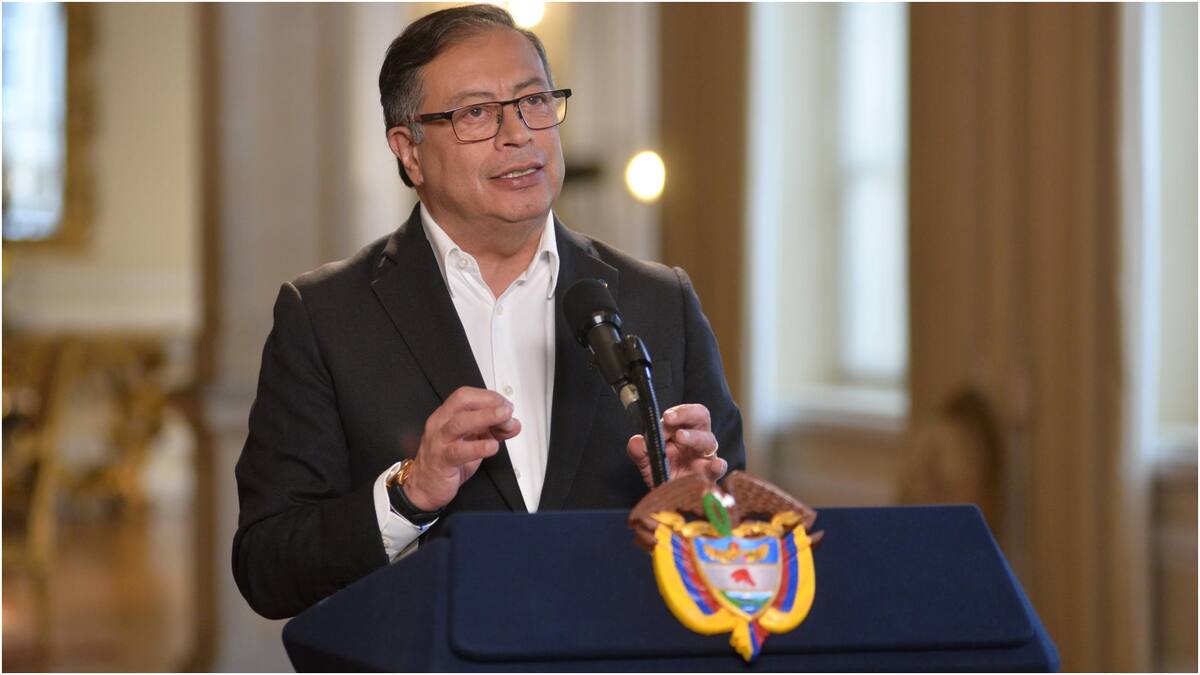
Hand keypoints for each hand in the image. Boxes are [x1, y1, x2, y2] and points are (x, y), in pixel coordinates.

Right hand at [404, 387, 520, 510]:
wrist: (423, 487)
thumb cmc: (446, 461)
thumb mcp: (472, 441)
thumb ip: (492, 431)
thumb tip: (513, 424)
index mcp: (446, 415)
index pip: (466, 395)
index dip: (489, 397)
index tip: (506, 405)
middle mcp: (440, 424)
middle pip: (462, 401)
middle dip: (488, 402)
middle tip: (507, 410)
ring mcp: (439, 442)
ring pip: (459, 423)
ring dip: (485, 417)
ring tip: (504, 418)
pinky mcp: (441, 461)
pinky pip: (458, 452)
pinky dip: (478, 447)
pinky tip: (491, 446)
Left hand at [626, 403, 726, 488]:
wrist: (667, 500)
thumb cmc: (662, 474)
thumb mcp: (646, 461)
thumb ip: (638, 451)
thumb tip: (637, 441)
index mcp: (683, 432)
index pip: (685, 413)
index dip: (676, 412)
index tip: (664, 418)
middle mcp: (696, 441)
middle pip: (701, 417)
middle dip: (685, 414)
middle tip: (668, 418)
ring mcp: (705, 457)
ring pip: (708, 440)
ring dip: (693, 436)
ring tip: (680, 437)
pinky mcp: (709, 476)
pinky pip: (719, 468)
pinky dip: (718, 466)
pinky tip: (715, 465)